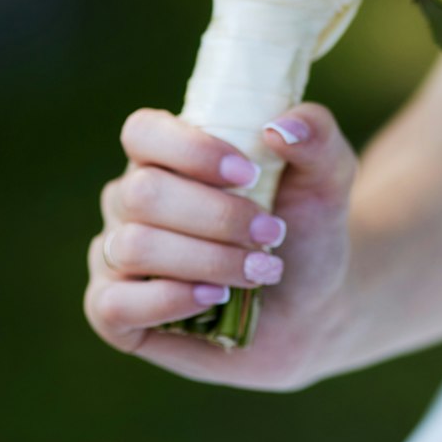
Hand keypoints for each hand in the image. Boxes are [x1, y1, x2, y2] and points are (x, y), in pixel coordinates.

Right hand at [84, 103, 357, 389]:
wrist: (312, 307)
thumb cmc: (305, 229)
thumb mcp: (328, 175)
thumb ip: (316, 135)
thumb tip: (278, 128)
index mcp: (166, 155)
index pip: (143, 132)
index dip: (190, 150)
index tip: (248, 174)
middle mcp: (131, 200)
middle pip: (143, 193)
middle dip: (216, 216)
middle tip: (272, 233)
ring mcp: (116, 256)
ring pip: (134, 247)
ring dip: (206, 259)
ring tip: (260, 270)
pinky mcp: (115, 313)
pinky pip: (113, 305)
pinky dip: (167, 299)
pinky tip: (214, 296)